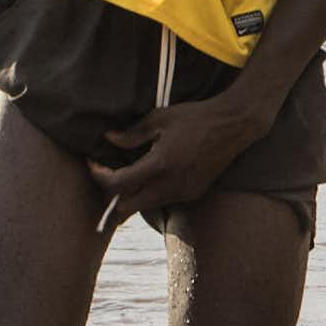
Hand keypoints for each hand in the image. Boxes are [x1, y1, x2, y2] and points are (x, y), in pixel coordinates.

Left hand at [89, 93, 267, 222]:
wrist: (232, 125)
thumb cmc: (195, 117)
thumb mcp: (160, 118)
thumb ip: (132, 134)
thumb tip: (108, 139)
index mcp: (160, 164)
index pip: (119, 184)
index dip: (100, 176)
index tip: (93, 163)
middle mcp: (171, 185)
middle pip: (127, 208)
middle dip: (111, 196)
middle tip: (106, 176)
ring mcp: (183, 192)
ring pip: (145, 206)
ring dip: (131, 195)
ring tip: (127, 173)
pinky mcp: (193, 194)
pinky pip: (163, 200)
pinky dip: (150, 193)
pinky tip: (150, 175)